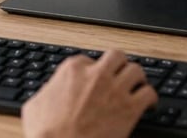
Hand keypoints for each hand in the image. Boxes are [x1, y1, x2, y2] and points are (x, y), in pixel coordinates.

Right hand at [21, 49, 157, 137]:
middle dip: (119, 65)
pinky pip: (149, 93)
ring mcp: (115, 90)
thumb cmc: (46, 134)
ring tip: (137, 85)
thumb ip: (47, 92)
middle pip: (116, 56)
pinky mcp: (129, 109)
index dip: (93, 71)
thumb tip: (49, 93)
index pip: (89, 59)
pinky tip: (149, 103)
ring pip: (136, 69)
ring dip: (137, 78)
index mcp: (73, 69)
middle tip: (120, 74)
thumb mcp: (36, 106)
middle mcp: (96, 74)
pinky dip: (150, 97)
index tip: (94, 80)